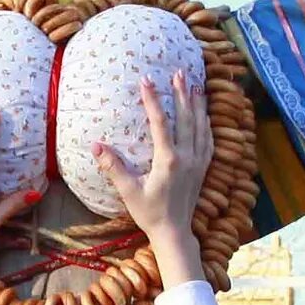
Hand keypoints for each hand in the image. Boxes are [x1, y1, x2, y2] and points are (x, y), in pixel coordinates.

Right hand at [93, 79, 212, 290]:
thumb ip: (113, 167)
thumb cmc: (149, 213)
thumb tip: (96, 145)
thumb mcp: (128, 191)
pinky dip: (206, 123)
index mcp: (169, 160)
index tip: (146, 80)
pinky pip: (208, 140)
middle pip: (186, 117)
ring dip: (197, 104)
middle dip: (181, 93)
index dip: (153, 99)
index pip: (160, 122)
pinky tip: (204, 114)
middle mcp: (187, 157)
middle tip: (178, 72)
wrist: (174, 232)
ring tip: (194, 84)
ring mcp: (198, 162)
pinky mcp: (203, 168)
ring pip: (200, 126)